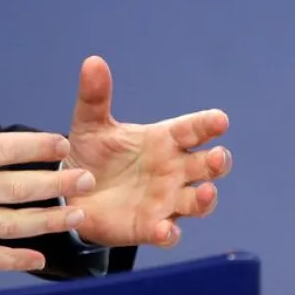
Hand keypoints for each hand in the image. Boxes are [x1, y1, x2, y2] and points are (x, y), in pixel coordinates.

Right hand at [0, 69, 96, 270]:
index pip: (1, 148)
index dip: (35, 146)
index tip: (62, 143)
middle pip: (14, 186)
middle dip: (55, 182)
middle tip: (85, 178)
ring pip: (9, 223)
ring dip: (45, 219)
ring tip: (74, 214)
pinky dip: (14, 260)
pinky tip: (38, 257)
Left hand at [62, 56, 231, 248]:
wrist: (74, 193)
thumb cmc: (93, 154)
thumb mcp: (90, 124)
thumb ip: (95, 97)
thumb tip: (93, 61)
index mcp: (164, 141)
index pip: (192, 130)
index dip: (207, 125)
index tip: (220, 119)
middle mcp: (173, 171)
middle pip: (205, 166)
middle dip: (216, 162)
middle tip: (217, 158)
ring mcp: (166, 201)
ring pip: (197, 202)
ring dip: (205, 199)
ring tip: (205, 193)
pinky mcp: (150, 227)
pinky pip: (167, 233)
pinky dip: (169, 233)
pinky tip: (166, 230)